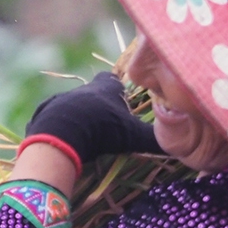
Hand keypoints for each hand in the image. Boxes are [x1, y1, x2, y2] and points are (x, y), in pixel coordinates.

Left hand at [21, 72, 160, 177]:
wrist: (61, 131)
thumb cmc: (103, 129)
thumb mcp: (135, 135)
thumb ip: (157, 140)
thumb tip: (182, 147)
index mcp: (104, 88)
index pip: (113, 80)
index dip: (119, 88)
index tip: (123, 97)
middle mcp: (83, 90)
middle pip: (92, 91)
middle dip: (100, 102)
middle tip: (108, 118)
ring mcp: (61, 100)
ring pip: (73, 104)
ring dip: (80, 116)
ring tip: (88, 132)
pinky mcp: (45, 114)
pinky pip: (55, 118)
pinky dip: (62, 127)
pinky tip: (66, 139)